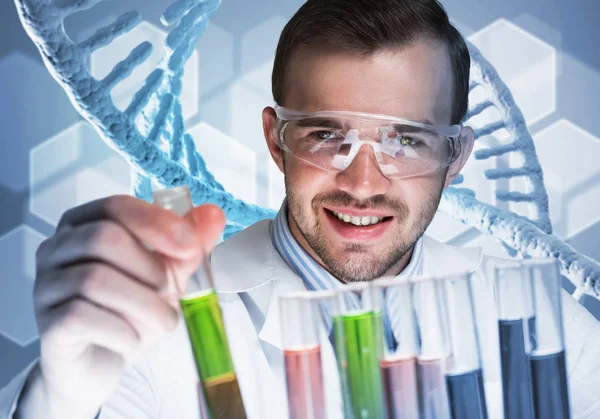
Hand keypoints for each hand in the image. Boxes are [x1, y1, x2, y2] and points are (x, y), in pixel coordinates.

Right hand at [19, 194, 224, 417]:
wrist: (99, 364)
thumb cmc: (129, 311)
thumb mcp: (168, 275)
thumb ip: (189, 245)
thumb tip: (213, 213)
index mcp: (84, 225)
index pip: (116, 207)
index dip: (156, 223)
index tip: (190, 246)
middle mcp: (56, 249)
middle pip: (103, 238)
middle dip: (150, 268)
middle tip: (172, 291)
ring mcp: (46, 286)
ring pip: (95, 279)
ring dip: (144, 304)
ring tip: (164, 320)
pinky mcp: (47, 325)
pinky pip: (82, 317)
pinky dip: (121, 331)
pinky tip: (132, 339)